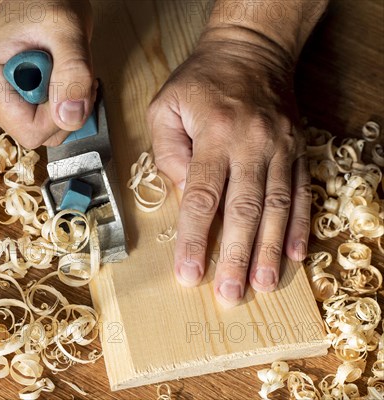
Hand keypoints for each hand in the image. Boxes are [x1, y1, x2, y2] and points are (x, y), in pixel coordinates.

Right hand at [0, 0, 94, 148]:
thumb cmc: (43, 3)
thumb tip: (71, 118)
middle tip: (73, 73)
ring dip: (65, 106)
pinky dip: (60, 104)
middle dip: (65, 109)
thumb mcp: (67, 31)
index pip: (30, 131)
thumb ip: (73, 73)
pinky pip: (41, 122)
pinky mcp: (4, 105)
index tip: (73, 84)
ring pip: (42, 131)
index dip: (60, 115)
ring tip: (65, 72)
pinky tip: (59, 78)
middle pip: (36, 134)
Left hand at [148, 30, 310, 306]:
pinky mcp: (297, 149)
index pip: (203, 197)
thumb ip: (167, 153)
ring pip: (277, 207)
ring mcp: (281, 147)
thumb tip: (184, 195)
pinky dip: (298, 225)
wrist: (251, 49)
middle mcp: (252, 144)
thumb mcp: (165, 107)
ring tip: (263, 285)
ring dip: (270, 250)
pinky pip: (301, 192)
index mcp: (215, 134)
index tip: (190, 274)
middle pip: (245, 210)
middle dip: (237, 256)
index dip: (196, 239)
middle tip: (230, 294)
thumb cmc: (200, 81)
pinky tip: (294, 254)